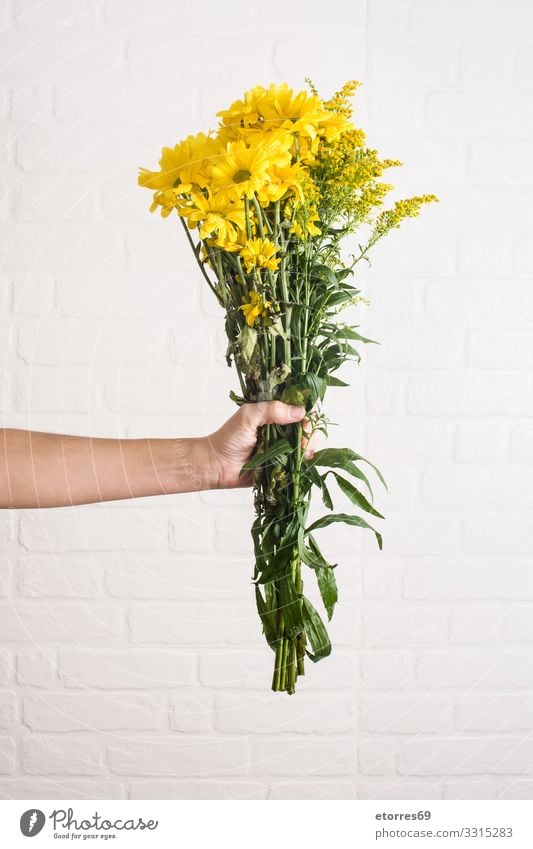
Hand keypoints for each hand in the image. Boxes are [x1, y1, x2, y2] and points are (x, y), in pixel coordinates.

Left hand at [206, 400, 320, 488]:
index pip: (299, 405)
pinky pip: (300, 460)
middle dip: (311, 431)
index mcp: (273, 411)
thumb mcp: (248, 416)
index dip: (308, 410)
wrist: (217, 466)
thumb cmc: (228, 438)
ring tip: (304, 451)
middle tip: (304, 441)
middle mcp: (281, 426)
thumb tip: (300, 411)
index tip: (306, 420)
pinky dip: (305, 460)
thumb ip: (271, 410)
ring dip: (310, 446)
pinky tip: (303, 459)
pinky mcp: (283, 462)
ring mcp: (283, 445)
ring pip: (307, 442)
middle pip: (307, 424)